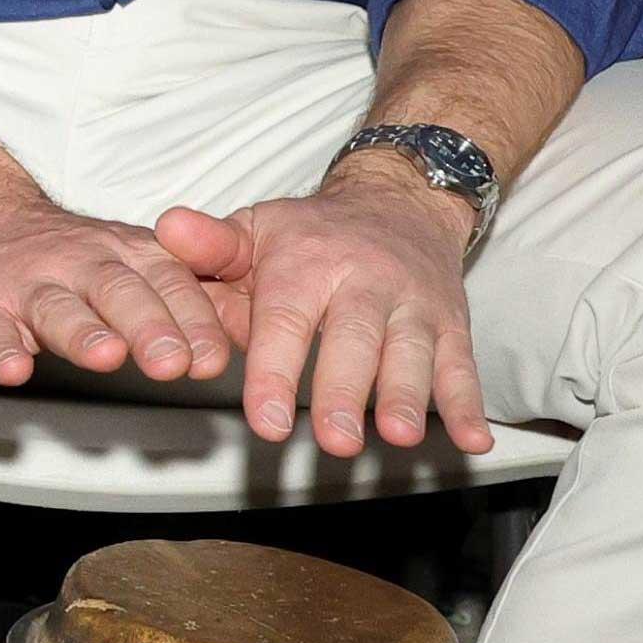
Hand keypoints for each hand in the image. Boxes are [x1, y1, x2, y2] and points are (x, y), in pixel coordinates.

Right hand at [0, 191, 249, 389]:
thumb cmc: (69, 260)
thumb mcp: (132, 263)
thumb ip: (182, 299)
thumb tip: (249, 338)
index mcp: (127, 254)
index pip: (170, 284)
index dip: (193, 321)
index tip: (212, 358)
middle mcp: (80, 264)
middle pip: (119, 291)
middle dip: (149, 326)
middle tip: (171, 362)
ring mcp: (27, 286)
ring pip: (57, 308)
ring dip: (83, 333)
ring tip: (106, 356)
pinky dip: (0, 351)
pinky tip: (13, 370)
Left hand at [222, 163, 496, 456]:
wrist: (401, 200)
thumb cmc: (316, 234)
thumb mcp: (259, 229)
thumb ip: (212, 246)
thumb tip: (167, 232)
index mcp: (308, 265)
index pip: (288, 322)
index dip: (276, 373)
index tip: (266, 422)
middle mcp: (365, 282)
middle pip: (356, 340)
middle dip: (346, 393)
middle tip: (335, 441)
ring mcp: (413, 305)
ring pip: (414, 352)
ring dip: (408, 397)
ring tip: (398, 436)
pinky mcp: (451, 324)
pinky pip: (463, 364)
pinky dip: (470, 405)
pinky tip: (474, 440)